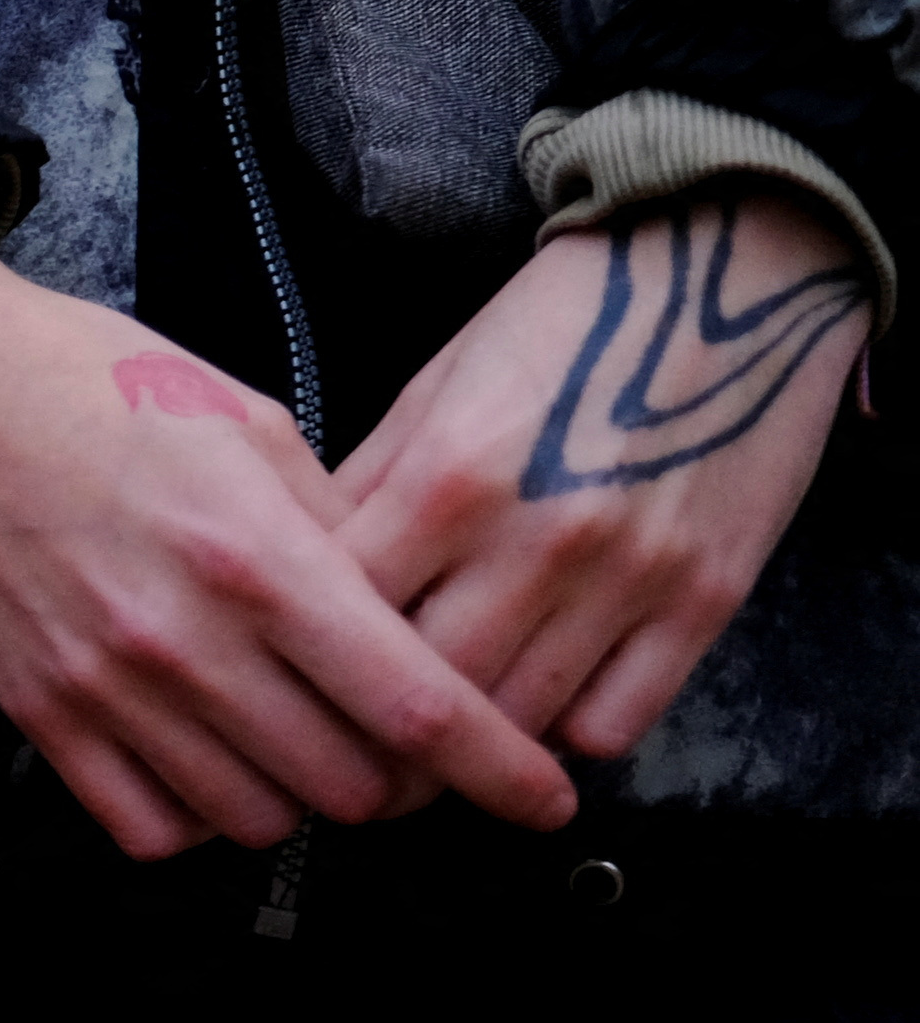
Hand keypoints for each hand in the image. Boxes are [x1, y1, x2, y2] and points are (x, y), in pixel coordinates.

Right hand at [0, 209, 577, 857]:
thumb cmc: (89, 380)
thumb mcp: (246, 420)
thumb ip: (335, 529)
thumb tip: (401, 618)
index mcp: (258, 555)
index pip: (414, 704)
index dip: (499, 768)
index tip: (543, 798)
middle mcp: (184, 638)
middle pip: (347, 783)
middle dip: (402, 781)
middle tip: (404, 748)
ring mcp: (103, 686)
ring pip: (254, 820)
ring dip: (301, 800)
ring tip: (302, 747)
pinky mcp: (37, 710)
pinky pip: (146, 827)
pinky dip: (197, 817)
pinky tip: (209, 764)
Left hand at [330, 188, 870, 764]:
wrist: (729, 270)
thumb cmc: (560, 326)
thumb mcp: (435, 388)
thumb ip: (368, 488)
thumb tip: (299, 581)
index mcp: (448, 479)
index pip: (343, 618)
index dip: (305, 664)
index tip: (292, 687)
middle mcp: (538, 538)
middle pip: (428, 693)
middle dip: (377, 736)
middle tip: (352, 752)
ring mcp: (631, 575)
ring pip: (518, 723)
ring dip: (469, 746)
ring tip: (434, 747)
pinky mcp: (706, 598)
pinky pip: (618, 719)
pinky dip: (568, 729)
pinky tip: (541, 705)